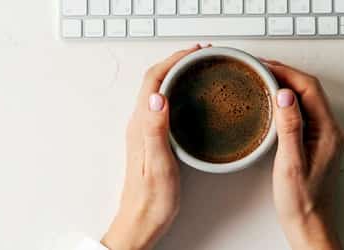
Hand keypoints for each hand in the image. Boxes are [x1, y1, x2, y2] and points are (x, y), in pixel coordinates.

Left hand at [101, 44, 203, 249]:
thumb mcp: (158, 164)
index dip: (173, 60)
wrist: (140, 222)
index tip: (195, 52)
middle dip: (177, 61)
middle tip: (202, 55)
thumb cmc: (151, 200)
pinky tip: (192, 98)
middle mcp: (140, 124)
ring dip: (177, 74)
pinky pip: (164, 105)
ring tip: (199, 68)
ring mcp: (145, 131)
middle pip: (155, 80)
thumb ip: (156, 129)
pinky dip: (178, 92)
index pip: (154, 80)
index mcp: (141, 125)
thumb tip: (159, 96)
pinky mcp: (151, 139)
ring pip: (159, 91)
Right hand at [263, 59, 343, 249]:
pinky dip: (287, 102)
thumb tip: (285, 95)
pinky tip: (273, 103)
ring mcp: (324, 137)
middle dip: (285, 74)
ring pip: (306, 100)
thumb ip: (289, 127)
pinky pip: (303, 112)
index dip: (287, 72)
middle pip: (310, 90)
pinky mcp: (315, 144)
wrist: (310, 225)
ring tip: (263, 79)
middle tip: (260, 67)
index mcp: (328, 132)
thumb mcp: (290, 163)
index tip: (265, 65)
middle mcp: (330, 132)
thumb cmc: (302, 202)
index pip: (310, 88)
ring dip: (286, 86)